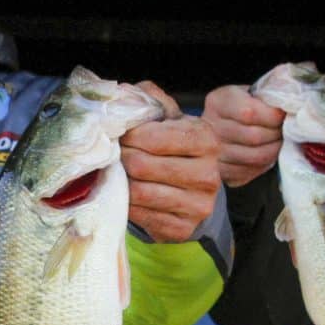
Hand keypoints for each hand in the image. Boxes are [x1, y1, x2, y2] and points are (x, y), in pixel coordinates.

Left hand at [120, 82, 220, 242]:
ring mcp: (199, 205)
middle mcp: (209, 174)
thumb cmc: (172, 145)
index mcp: (206, 139)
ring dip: (121, 182)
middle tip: (115, 155)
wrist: (190, 188)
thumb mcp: (167, 116)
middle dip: (122, 158)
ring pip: (139, 193)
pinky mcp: (183, 229)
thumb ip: (149, 98)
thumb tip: (125, 94)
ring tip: (119, 173)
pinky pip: (141, 216)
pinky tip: (127, 193)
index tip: (123, 135)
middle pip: (142, 165)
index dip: (130, 136)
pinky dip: (127, 204)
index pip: (154, 137)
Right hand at [200, 84, 284, 186]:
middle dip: (277, 133)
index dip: (273, 116)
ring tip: (278, 140)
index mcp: (217, 102)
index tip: (283, 115)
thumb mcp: (250, 91)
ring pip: (256, 156)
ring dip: (275, 149)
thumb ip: (267, 94)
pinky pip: (252, 171)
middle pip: (254, 136)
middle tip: (284, 129)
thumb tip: (290, 101)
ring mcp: (213, 153)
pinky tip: (266, 152)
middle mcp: (210, 129)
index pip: (250, 112)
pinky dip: (265, 163)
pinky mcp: (222, 172)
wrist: (221, 126)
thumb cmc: (241, 107)